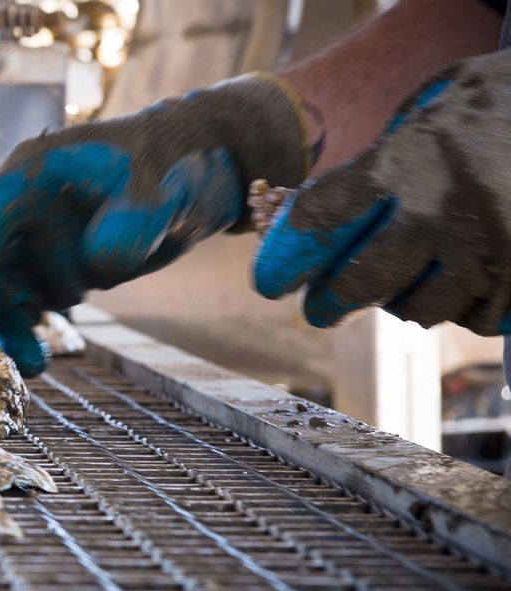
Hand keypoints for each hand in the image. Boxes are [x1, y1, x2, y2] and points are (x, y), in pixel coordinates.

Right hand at [0, 75, 310, 375]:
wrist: (202, 170)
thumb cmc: (178, 164)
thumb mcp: (162, 188)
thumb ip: (132, 222)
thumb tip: (98, 264)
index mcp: (30, 173)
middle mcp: (16, 208)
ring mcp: (28, 241)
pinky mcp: (45, 269)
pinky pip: (16, 308)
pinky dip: (15, 337)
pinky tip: (30, 365)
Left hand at [254, 51, 510, 334]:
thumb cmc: (496, 103)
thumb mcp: (433, 104)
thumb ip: (386, 158)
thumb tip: (327, 215)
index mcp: (408, 158)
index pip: (322, 218)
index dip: (287, 257)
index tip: (272, 282)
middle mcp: (445, 209)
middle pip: (362, 281)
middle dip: (331, 302)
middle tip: (318, 310)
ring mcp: (491, 249)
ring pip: (420, 309)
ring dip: (404, 302)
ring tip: (403, 287)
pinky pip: (479, 318)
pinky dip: (465, 307)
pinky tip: (462, 284)